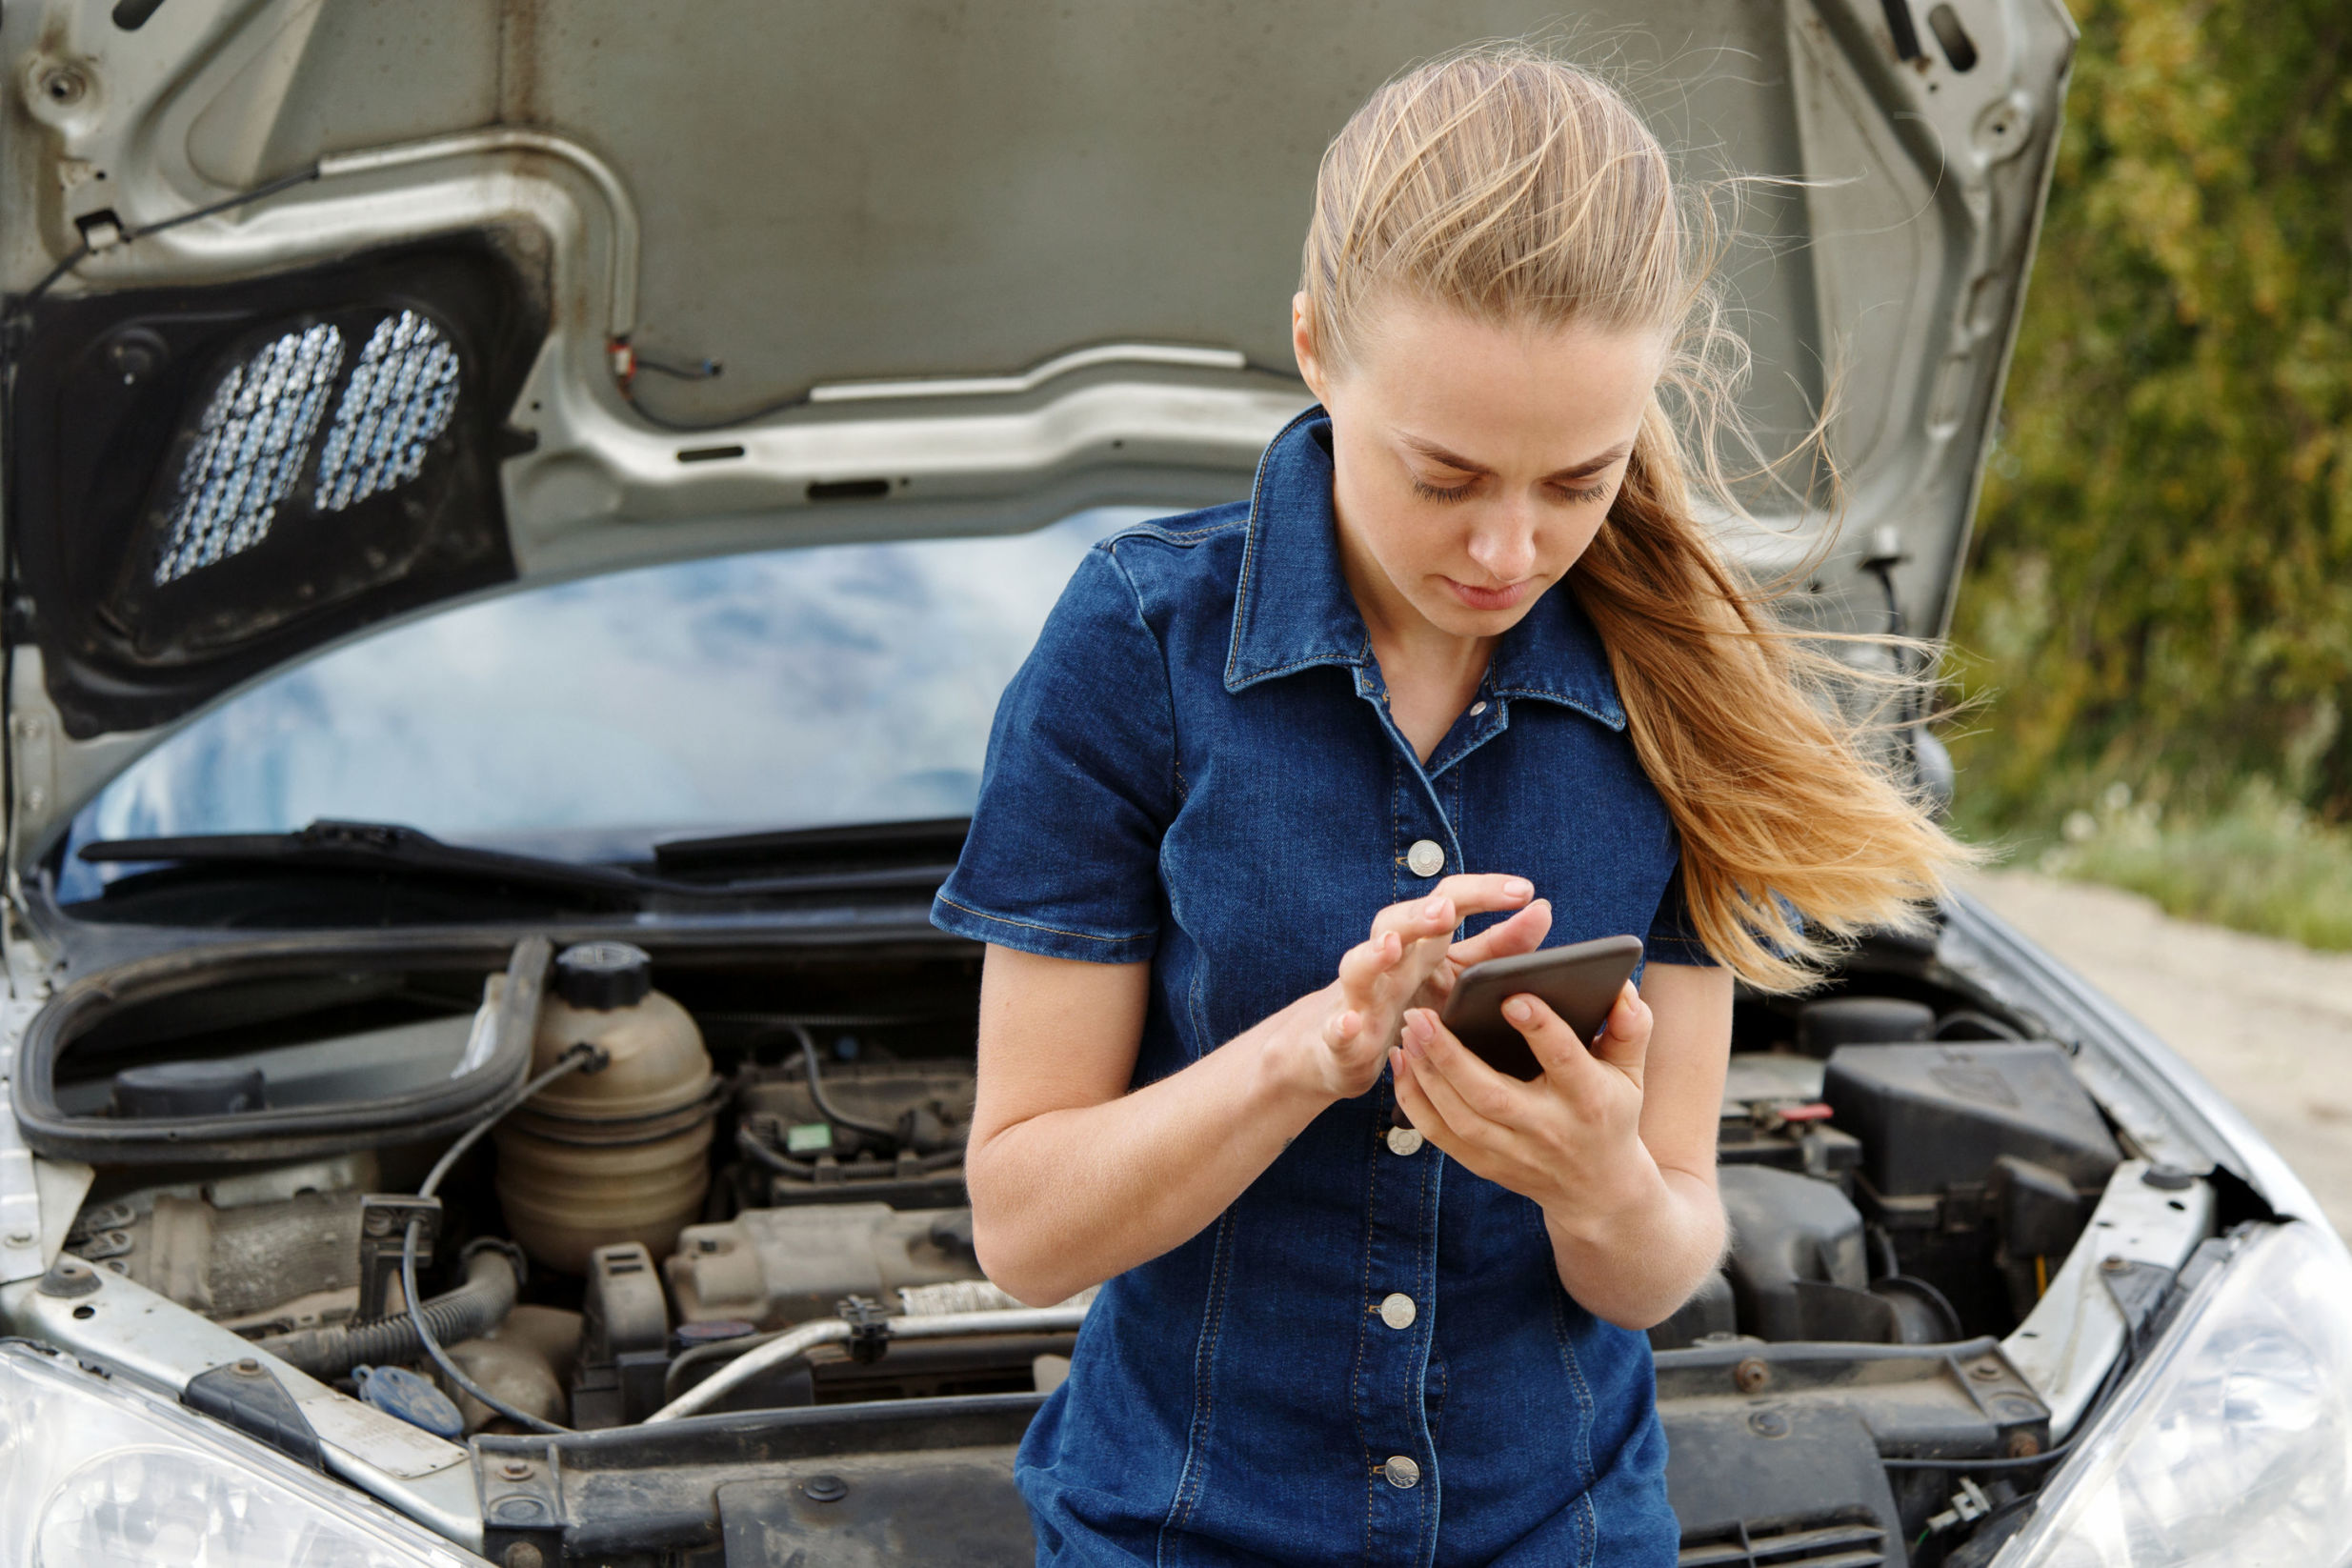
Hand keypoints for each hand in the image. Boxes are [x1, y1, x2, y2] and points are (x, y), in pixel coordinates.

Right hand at [1284, 875, 1541, 1100]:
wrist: (1342, 1048)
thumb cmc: (1409, 1004)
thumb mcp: (1458, 976)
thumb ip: (1500, 948)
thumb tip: (1542, 909)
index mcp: (1422, 943)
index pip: (1448, 901)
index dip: (1482, 891)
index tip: (1524, 891)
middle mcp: (1389, 961)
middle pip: (1396, 923)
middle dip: (1419, 915)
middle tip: (1446, 912)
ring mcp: (1360, 996)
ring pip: (1359, 967)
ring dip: (1372, 954)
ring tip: (1390, 947)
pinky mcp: (1340, 1036)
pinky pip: (1336, 1028)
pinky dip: (1340, 1026)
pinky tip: (1349, 1025)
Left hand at [1388, 981, 1659, 1222]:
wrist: (1597, 1192)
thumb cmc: (1611, 1113)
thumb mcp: (1632, 1072)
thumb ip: (1631, 1028)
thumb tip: (1621, 988)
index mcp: (1589, 1099)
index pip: (1565, 1060)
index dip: (1540, 1028)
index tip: (1511, 996)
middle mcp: (1547, 1130)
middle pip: (1491, 1095)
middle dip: (1451, 1055)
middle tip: (1421, 1013)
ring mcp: (1511, 1153)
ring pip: (1458, 1117)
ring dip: (1426, 1073)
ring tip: (1408, 1030)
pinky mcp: (1483, 1164)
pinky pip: (1439, 1135)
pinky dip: (1413, 1100)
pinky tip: (1402, 1062)